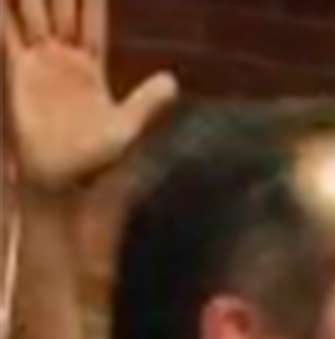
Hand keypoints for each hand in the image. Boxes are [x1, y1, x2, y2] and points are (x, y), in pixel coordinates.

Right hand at [3, 0, 177, 191]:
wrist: (61, 179)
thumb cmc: (94, 160)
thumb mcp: (125, 128)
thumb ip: (146, 102)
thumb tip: (173, 80)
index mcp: (91, 66)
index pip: (91, 20)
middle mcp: (63, 58)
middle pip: (61, 8)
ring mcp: (39, 62)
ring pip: (33, 14)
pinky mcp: (18, 72)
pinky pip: (9, 36)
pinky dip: (5, 15)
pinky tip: (5, 1)